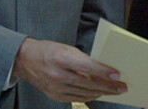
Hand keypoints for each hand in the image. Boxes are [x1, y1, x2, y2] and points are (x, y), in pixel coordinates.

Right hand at [12, 38, 127, 102]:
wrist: (25, 60)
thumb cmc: (48, 50)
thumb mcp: (66, 48)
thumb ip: (83, 59)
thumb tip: (102, 70)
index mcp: (60, 58)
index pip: (86, 67)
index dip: (103, 72)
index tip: (117, 75)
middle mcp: (57, 75)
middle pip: (88, 83)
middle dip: (108, 86)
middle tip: (122, 87)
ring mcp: (55, 88)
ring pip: (84, 93)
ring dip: (102, 92)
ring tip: (114, 91)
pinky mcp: (54, 96)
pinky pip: (77, 98)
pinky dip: (89, 96)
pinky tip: (98, 93)